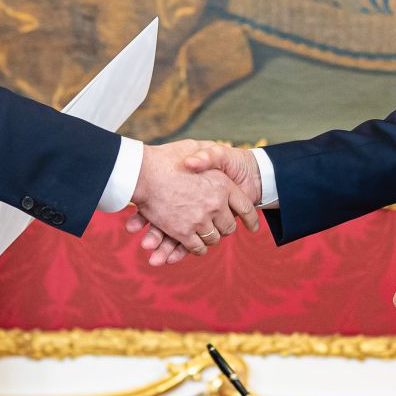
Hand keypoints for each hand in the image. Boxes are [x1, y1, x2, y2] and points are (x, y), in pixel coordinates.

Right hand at [129, 140, 260, 264]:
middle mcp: (215, 204)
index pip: (245, 206)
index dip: (250, 218)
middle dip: (225, 228)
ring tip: (207, 235)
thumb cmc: (166, 157)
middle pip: (229, 227)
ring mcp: (199, 220)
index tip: (253, 227)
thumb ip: (209, 155)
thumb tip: (219, 165)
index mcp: (222, 184)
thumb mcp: (195, 146)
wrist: (142, 171)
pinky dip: (196, 249)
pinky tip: (196, 246)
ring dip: (210, 238)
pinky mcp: (183, 232)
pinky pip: (196, 247)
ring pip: (213, 239)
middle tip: (222, 228)